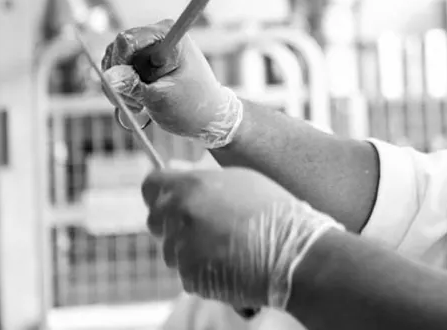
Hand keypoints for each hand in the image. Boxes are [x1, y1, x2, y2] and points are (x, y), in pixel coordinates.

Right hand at [101, 19, 242, 147]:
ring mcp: (148, 48)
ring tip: (141, 105)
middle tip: (135, 103)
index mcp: (167, 35)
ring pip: (114, 63)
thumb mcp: (160, 98)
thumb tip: (107, 77)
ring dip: (121, 88)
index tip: (129, 85)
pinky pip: (118, 72)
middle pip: (116, 51)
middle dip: (119, 80)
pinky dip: (123, 90)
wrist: (208, 116)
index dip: (120, 64)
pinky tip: (139, 103)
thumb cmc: (192, 106)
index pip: (126, 40)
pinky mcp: (142, 62)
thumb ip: (132, 86)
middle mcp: (156, 35)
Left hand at [141, 167, 342, 308]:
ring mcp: (183, 248)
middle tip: (204, 225)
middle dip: (172, 223)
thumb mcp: (239, 180)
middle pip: (155, 220)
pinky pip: (186, 272)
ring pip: (171, 249)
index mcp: (191, 186)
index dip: (159, 191)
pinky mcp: (190, 277)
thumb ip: (200, 178)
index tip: (169, 197)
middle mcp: (180, 216)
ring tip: (227, 246)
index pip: (151, 185)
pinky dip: (202, 270)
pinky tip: (230, 263)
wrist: (296, 253)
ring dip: (189, 248)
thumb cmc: (275, 211)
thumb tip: (172, 170)